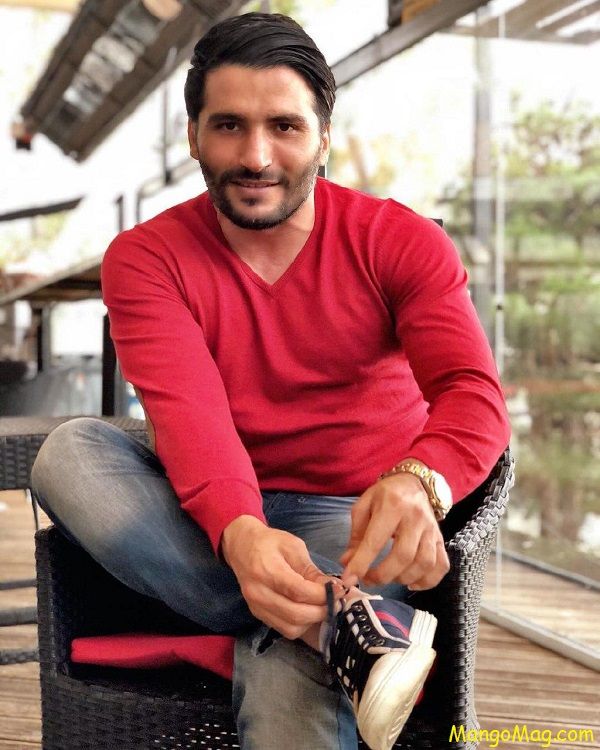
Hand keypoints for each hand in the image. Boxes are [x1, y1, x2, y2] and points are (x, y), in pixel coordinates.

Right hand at [221, 515, 344, 639]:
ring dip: (312, 621)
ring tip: (323, 607)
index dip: (322, 595)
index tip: (340, 590)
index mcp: (266, 570)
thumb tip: (334, 588)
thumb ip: (311, 570)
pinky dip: (300, 624)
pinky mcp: (257, 614)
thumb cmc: (269, 542)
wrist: (241, 546)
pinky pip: (283, 629)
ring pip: (291, 628)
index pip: (298, 591)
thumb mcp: (293, 546)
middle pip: (296, 614)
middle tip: (336, 601)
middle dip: (321, 611)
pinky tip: (308, 611)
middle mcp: (258, 592)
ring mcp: (256, 606)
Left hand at [339, 475, 449, 589]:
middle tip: (368, 579)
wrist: (413, 483)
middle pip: (403, 556)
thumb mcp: (364, 506)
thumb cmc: (385, 495)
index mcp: (392, 505)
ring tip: (387, 578)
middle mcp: (415, 518)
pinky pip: (441, 565)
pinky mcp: (440, 539)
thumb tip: (347, 563)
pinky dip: (428, 581)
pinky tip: (411, 583)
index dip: (361, 563)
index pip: (376, 540)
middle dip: (383, 575)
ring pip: (424, 563)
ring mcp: (431, 529)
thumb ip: (356, 535)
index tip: (349, 578)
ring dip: (403, 578)